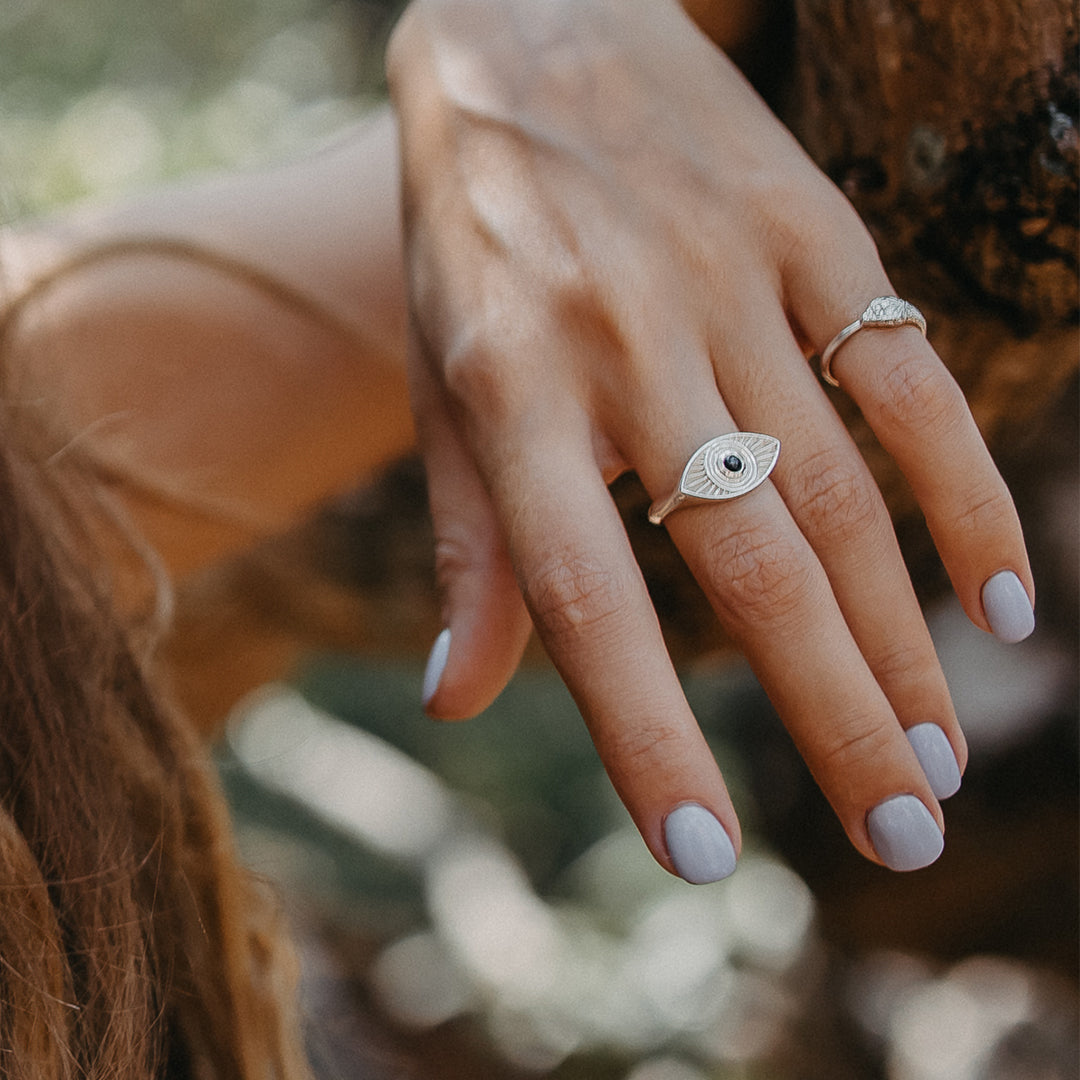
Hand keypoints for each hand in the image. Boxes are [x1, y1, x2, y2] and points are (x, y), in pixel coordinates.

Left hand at [387, 0, 1033, 878]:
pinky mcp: (812, 227)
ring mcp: (728, 281)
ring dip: (899, 635)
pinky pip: (904, 376)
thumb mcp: (440, 383)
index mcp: (512, 390)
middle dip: (828, 712)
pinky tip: (999, 598)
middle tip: (891, 836)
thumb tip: (457, 703)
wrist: (529, 37)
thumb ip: (469, 548)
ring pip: (840, 491)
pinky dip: (963, 493)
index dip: (643, 733)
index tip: (703, 855)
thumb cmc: (472, 241)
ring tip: (932, 754)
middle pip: (749, 562)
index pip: (584, 599)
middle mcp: (626, 344)